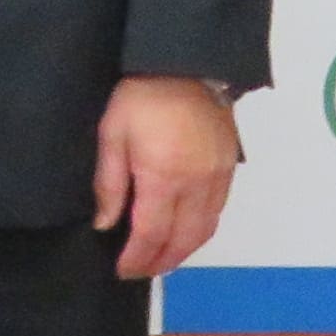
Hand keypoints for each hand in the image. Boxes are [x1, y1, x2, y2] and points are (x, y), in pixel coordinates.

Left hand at [94, 75, 243, 283]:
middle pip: (182, 241)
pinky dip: (200, 231)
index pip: (152, 234)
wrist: (186, 64)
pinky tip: (184, 232)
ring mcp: (217, 178)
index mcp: (164, 177)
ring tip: (161, 259)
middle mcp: (196, 185)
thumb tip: (106, 224)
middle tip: (139, 271)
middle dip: (160, 262)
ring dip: (183, 252)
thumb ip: (109, 184)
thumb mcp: (112, 135)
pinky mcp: (229, 169)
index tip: (122, 269)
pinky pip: (217, 212)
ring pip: (205, 231)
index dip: (137, 258)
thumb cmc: (142, 96)